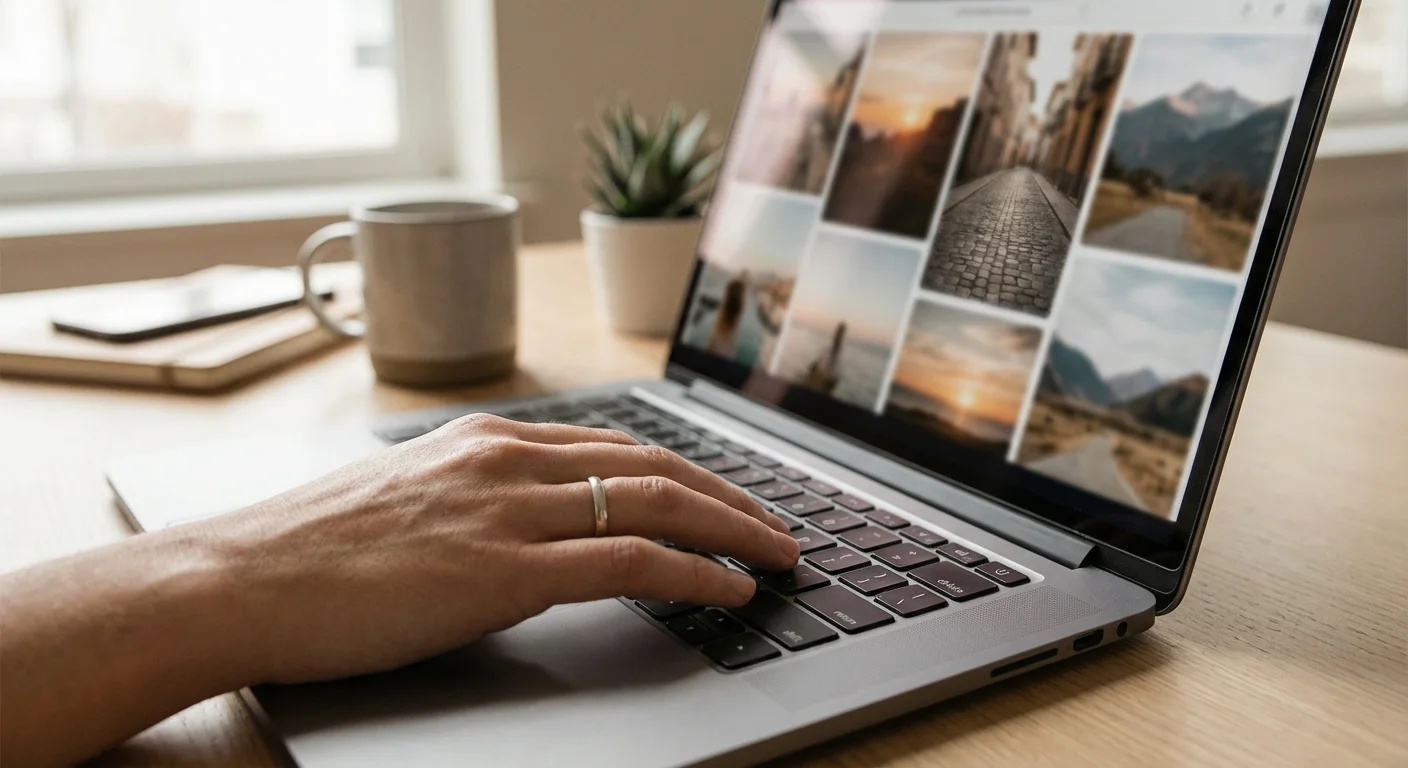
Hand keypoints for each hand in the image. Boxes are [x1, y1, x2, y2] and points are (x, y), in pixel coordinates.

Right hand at [205, 413, 800, 684]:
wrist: (238, 578)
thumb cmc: (309, 552)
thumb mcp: (406, 500)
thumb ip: (474, 500)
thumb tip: (527, 530)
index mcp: (487, 440)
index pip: (617, 444)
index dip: (686, 471)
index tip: (725, 494)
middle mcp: (508, 459)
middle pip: (654, 463)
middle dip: (730, 495)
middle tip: (778, 525)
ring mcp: (509, 508)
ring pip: (656, 501)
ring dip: (733, 528)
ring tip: (779, 555)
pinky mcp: (505, 567)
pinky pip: (628, 558)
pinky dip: (694, 569)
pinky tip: (730, 587)